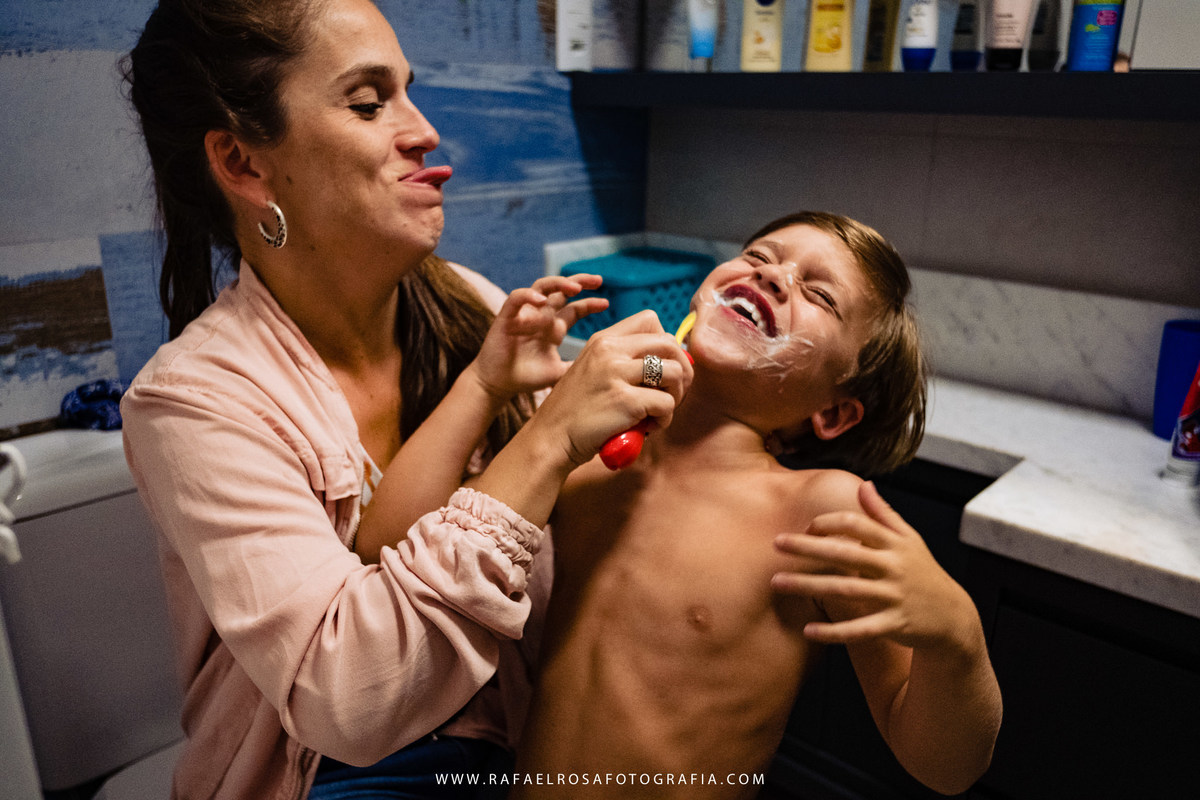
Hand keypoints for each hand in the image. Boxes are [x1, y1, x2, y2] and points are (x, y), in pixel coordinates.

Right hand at [470, 273, 608, 400]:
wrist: (498, 385)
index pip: (575, 308)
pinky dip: (529, 296)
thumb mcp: (560, 373)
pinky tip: (542, 300)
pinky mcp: (506, 316)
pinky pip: (517, 298)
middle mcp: (540, 316)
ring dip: (558, 283)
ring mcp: (524, 314)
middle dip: (580, 281)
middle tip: (598, 280)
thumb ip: (578, 368)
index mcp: (553, 327)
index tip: (606, 304)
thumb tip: (605, 373)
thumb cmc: (525, 377)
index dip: (590, 303)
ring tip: (574, 287)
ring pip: (541, 287)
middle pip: (561, 290)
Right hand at [527, 309, 692, 467]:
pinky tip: (649, 427)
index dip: (666, 345)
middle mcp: (610, 350)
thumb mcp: (592, 370)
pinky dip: (665, 419)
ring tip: (659, 411)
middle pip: (670, 343)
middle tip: (672, 392)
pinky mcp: (625, 401)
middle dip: (682, 369)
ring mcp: (617, 374)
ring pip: (675, 371)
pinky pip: (667, 403)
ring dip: (676, 395)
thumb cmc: (575, 411)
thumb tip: (669, 362)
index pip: (651, 320)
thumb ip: (621, 360)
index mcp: (603, 340)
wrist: (550, 439)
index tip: (662, 369)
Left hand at [772, 481, 976, 650]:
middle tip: (776, 543)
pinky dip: (834, 632)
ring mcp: (894, 596)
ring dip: (809, 586)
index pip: (856, 524)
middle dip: (808, 548)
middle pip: (844, 553)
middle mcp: (893, 567)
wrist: (953, 615)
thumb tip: (864, 485)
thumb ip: (884, 514)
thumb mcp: (910, 540)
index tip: (806, 528)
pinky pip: (860, 629)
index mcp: (895, 544)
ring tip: (777, 583)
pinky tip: (809, 630)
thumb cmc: (923, 572)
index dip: (828, 523)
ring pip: (845, 590)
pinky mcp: (894, 624)